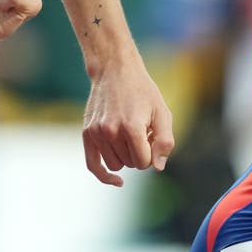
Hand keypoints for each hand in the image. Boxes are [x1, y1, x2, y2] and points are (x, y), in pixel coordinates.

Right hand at [82, 60, 173, 186]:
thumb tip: (157, 167)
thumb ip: (165, 141)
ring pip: (115, 165)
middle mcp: (111, 132)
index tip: (152, 137)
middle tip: (141, 130)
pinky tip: (117, 181)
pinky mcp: (87, 133)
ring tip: (127, 133)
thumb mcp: (162, 112)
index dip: (152, 153)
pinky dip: (104, 176)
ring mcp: (96, 133)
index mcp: (131, 127)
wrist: (114, 70)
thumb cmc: (142, 91)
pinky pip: (93, 165)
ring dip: (125, 156)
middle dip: (139, 152)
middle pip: (130, 164)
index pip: (144, 162)